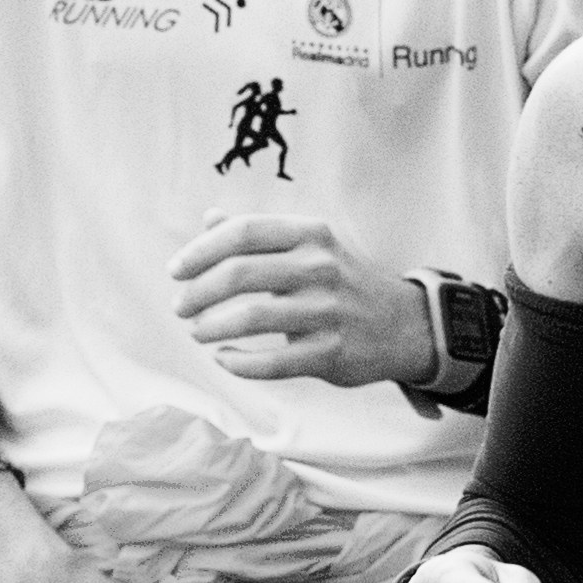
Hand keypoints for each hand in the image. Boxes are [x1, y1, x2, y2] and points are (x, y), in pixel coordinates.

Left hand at [171, 213, 431, 388]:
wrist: (405, 325)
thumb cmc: (343, 283)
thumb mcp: (311, 246)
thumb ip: (260, 234)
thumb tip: (209, 219)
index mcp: (310, 234)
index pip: (243, 232)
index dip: (201, 251)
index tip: (176, 270)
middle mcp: (320, 267)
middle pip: (239, 273)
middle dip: (198, 292)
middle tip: (180, 307)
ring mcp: (328, 311)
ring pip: (251, 317)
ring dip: (211, 327)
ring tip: (197, 332)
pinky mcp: (332, 353)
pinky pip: (272, 362)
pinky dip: (238, 362)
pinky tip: (223, 358)